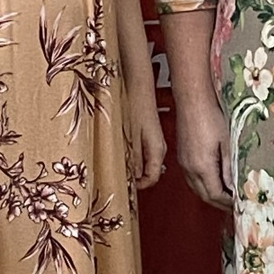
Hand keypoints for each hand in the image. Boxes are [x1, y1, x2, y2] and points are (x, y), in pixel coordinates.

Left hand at [124, 69, 166, 190]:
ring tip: (115, 165)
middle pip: (148, 171)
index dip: (138, 186)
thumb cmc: (135, 107)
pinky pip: (140, 151)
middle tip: (117, 178)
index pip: (152, 178)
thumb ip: (131, 159)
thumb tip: (131, 178)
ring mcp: (153, 140)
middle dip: (133, 178)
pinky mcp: (147, 133)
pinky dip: (130, 156)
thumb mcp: (130, 137)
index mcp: (157, 150)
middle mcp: (158, 147)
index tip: (124, 187)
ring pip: (143, 162)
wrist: (137, 85)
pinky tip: (118, 151)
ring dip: (130, 166)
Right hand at [173, 96, 232, 211]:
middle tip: (234, 205)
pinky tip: (213, 181)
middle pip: (204, 195)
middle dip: (219, 203)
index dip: (227, 203)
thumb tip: (233, 187)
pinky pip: (191, 179)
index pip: (215, 195)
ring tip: (226, 196)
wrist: (192, 100)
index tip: (239, 205)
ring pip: (196, 189)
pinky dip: (203, 185)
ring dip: (210, 195)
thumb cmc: (211, 117)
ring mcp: (183, 163)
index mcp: (202, 166)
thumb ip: (229, 167)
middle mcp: (189, 169)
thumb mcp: (227, 143)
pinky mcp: (181, 157)